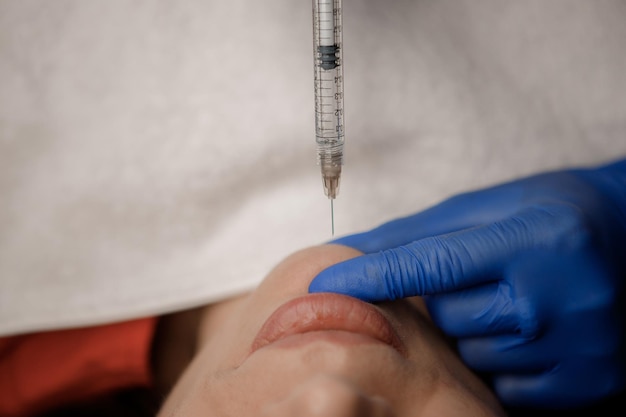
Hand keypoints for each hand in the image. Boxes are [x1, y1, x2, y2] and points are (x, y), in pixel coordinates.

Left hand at [309, 159, 625, 408]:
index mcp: (532, 239)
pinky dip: (504, 361)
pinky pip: (508, 386)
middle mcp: (557, 297)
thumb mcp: (490, 207)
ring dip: (475, 330)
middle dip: (445, 299)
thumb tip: (351, 248)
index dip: (373, 276)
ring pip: (473, 354)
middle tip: (478, 277)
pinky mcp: (590, 380)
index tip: (325, 285)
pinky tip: (528, 330)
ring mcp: (578, 346)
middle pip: (449, 317)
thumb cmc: (551, 215)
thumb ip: (419, 232)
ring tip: (509, 299)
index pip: (433, 264)